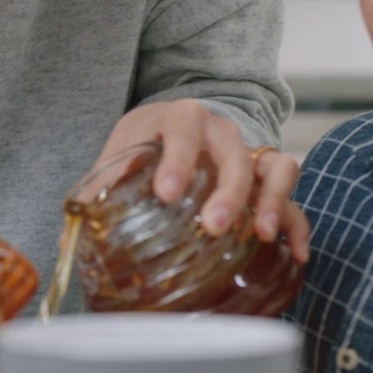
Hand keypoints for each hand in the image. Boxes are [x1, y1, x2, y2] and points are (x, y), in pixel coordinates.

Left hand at [100, 99, 309, 261]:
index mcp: (176, 119)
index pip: (183, 128)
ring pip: (276, 165)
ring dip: (273, 200)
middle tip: (214, 226)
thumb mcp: (115, 158)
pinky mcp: (264, 179)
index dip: (178, 159)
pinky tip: (293, 253)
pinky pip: (290, 195)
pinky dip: (296, 222)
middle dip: (228, 190)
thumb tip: (76, 224)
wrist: (166, 131)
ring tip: (262, 235)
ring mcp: (247, 153)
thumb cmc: (138, 148)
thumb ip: (97, 187)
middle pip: (234, 152)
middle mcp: (219, 130)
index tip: (166, 193)